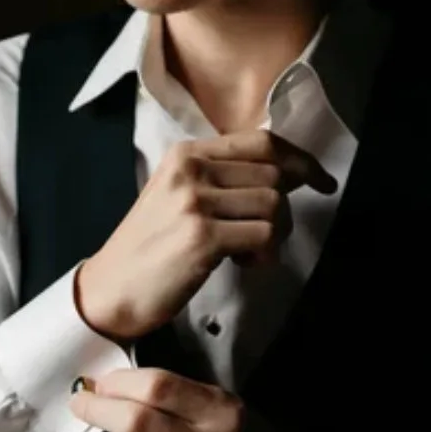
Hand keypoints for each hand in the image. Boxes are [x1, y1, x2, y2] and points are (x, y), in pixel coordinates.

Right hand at [75, 130, 336, 341]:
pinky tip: (242, 265)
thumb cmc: (150, 250)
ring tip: (248, 254)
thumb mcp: (179, 197)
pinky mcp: (201, 236)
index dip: (300, 159)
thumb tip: (287, 174)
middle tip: (263, 240)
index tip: (321, 180)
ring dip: (275, 235)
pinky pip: (264, 234)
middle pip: (274, 173)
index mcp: (186, 153)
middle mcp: (191, 169)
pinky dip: (265, 255)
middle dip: (284, 210)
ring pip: (275, 203)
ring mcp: (194, 201)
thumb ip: (222, 179)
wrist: (109, 290)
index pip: (261, 141)